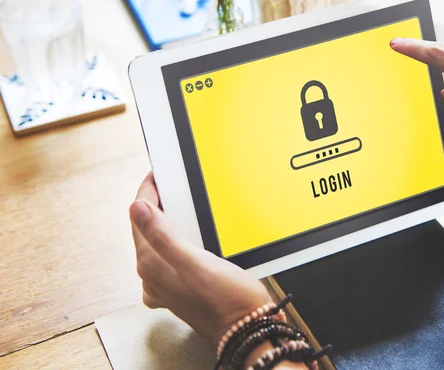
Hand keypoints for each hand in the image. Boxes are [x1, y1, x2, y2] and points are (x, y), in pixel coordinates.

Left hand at [129, 172, 270, 344]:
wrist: (247, 328)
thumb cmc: (226, 299)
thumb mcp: (195, 262)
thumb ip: (162, 235)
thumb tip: (137, 208)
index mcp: (152, 264)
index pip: (138, 217)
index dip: (146, 192)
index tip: (155, 175)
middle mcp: (153, 275)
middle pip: (144, 230)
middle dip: (153, 204)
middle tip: (166, 184)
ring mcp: (165, 283)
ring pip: (155, 243)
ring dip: (163, 221)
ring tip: (175, 203)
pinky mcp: (178, 288)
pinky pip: (168, 257)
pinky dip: (172, 241)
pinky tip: (184, 238)